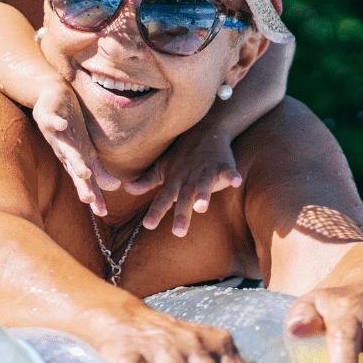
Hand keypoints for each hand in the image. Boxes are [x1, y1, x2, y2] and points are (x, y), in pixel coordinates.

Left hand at [33, 79, 119, 215]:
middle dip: (82, 184)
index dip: (93, 195)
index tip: (103, 213)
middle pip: (75, 169)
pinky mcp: (48, 117)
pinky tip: (63, 125)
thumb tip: (115, 187)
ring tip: (83, 172)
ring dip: (74, 160)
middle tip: (88, 199)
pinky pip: (53, 120)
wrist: (53, 98)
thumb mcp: (86, 151)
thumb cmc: (71, 128)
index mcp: (75, 159)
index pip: (86, 180)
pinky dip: (57, 123)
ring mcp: (56, 134)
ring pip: (66, 149)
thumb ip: (97, 170)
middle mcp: (65, 150)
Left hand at [124, 131, 242, 234]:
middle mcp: (188, 178)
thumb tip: (126, 188)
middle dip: (181, 214)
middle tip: (178, 232)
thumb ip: (146, 181)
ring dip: (203, 195)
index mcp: (174, 180)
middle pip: (184, 197)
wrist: (204, 130)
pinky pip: (228, 171)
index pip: (163, 198)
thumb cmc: (180, 155)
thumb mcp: (162, 167)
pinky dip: (232, 176)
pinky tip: (236, 182)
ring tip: (202, 208)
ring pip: (204, 185)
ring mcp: (205, 171)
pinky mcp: (222, 165)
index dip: (156, 211)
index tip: (148, 225)